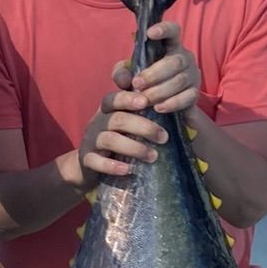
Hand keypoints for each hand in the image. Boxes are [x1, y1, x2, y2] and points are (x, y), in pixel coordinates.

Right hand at [68, 25, 200, 189]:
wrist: (87, 164)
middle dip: (143, 127)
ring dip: (134, 147)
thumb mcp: (127, 122)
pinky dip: (112, 165)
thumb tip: (179, 105)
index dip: (129, 98)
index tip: (146, 102)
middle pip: (118, 119)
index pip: (115, 98)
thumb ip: (144, 112)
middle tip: (164, 137)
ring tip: (153, 156)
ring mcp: (91, 141)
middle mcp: (98, 122)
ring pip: (110, 139)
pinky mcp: (87, 159)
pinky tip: (127, 170)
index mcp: (109, 110)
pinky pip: (95, 161)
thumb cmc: (117, 139)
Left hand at [132, 20, 200, 116]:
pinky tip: (158, 108)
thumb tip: (124, 79)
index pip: (172, 31)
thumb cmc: (144, 81)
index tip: (150, 33)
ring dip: (160, 91)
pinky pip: (187, 97)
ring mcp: (192, 75)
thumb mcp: (129, 74)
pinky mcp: (195, 93)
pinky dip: (172, 103)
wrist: (159, 103)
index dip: (164, 29)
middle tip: (137, 84)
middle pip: (174, 62)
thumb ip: (122, 73)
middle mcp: (184, 57)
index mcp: (170, 46)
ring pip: (179, 80)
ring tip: (144, 100)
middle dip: (154, 74)